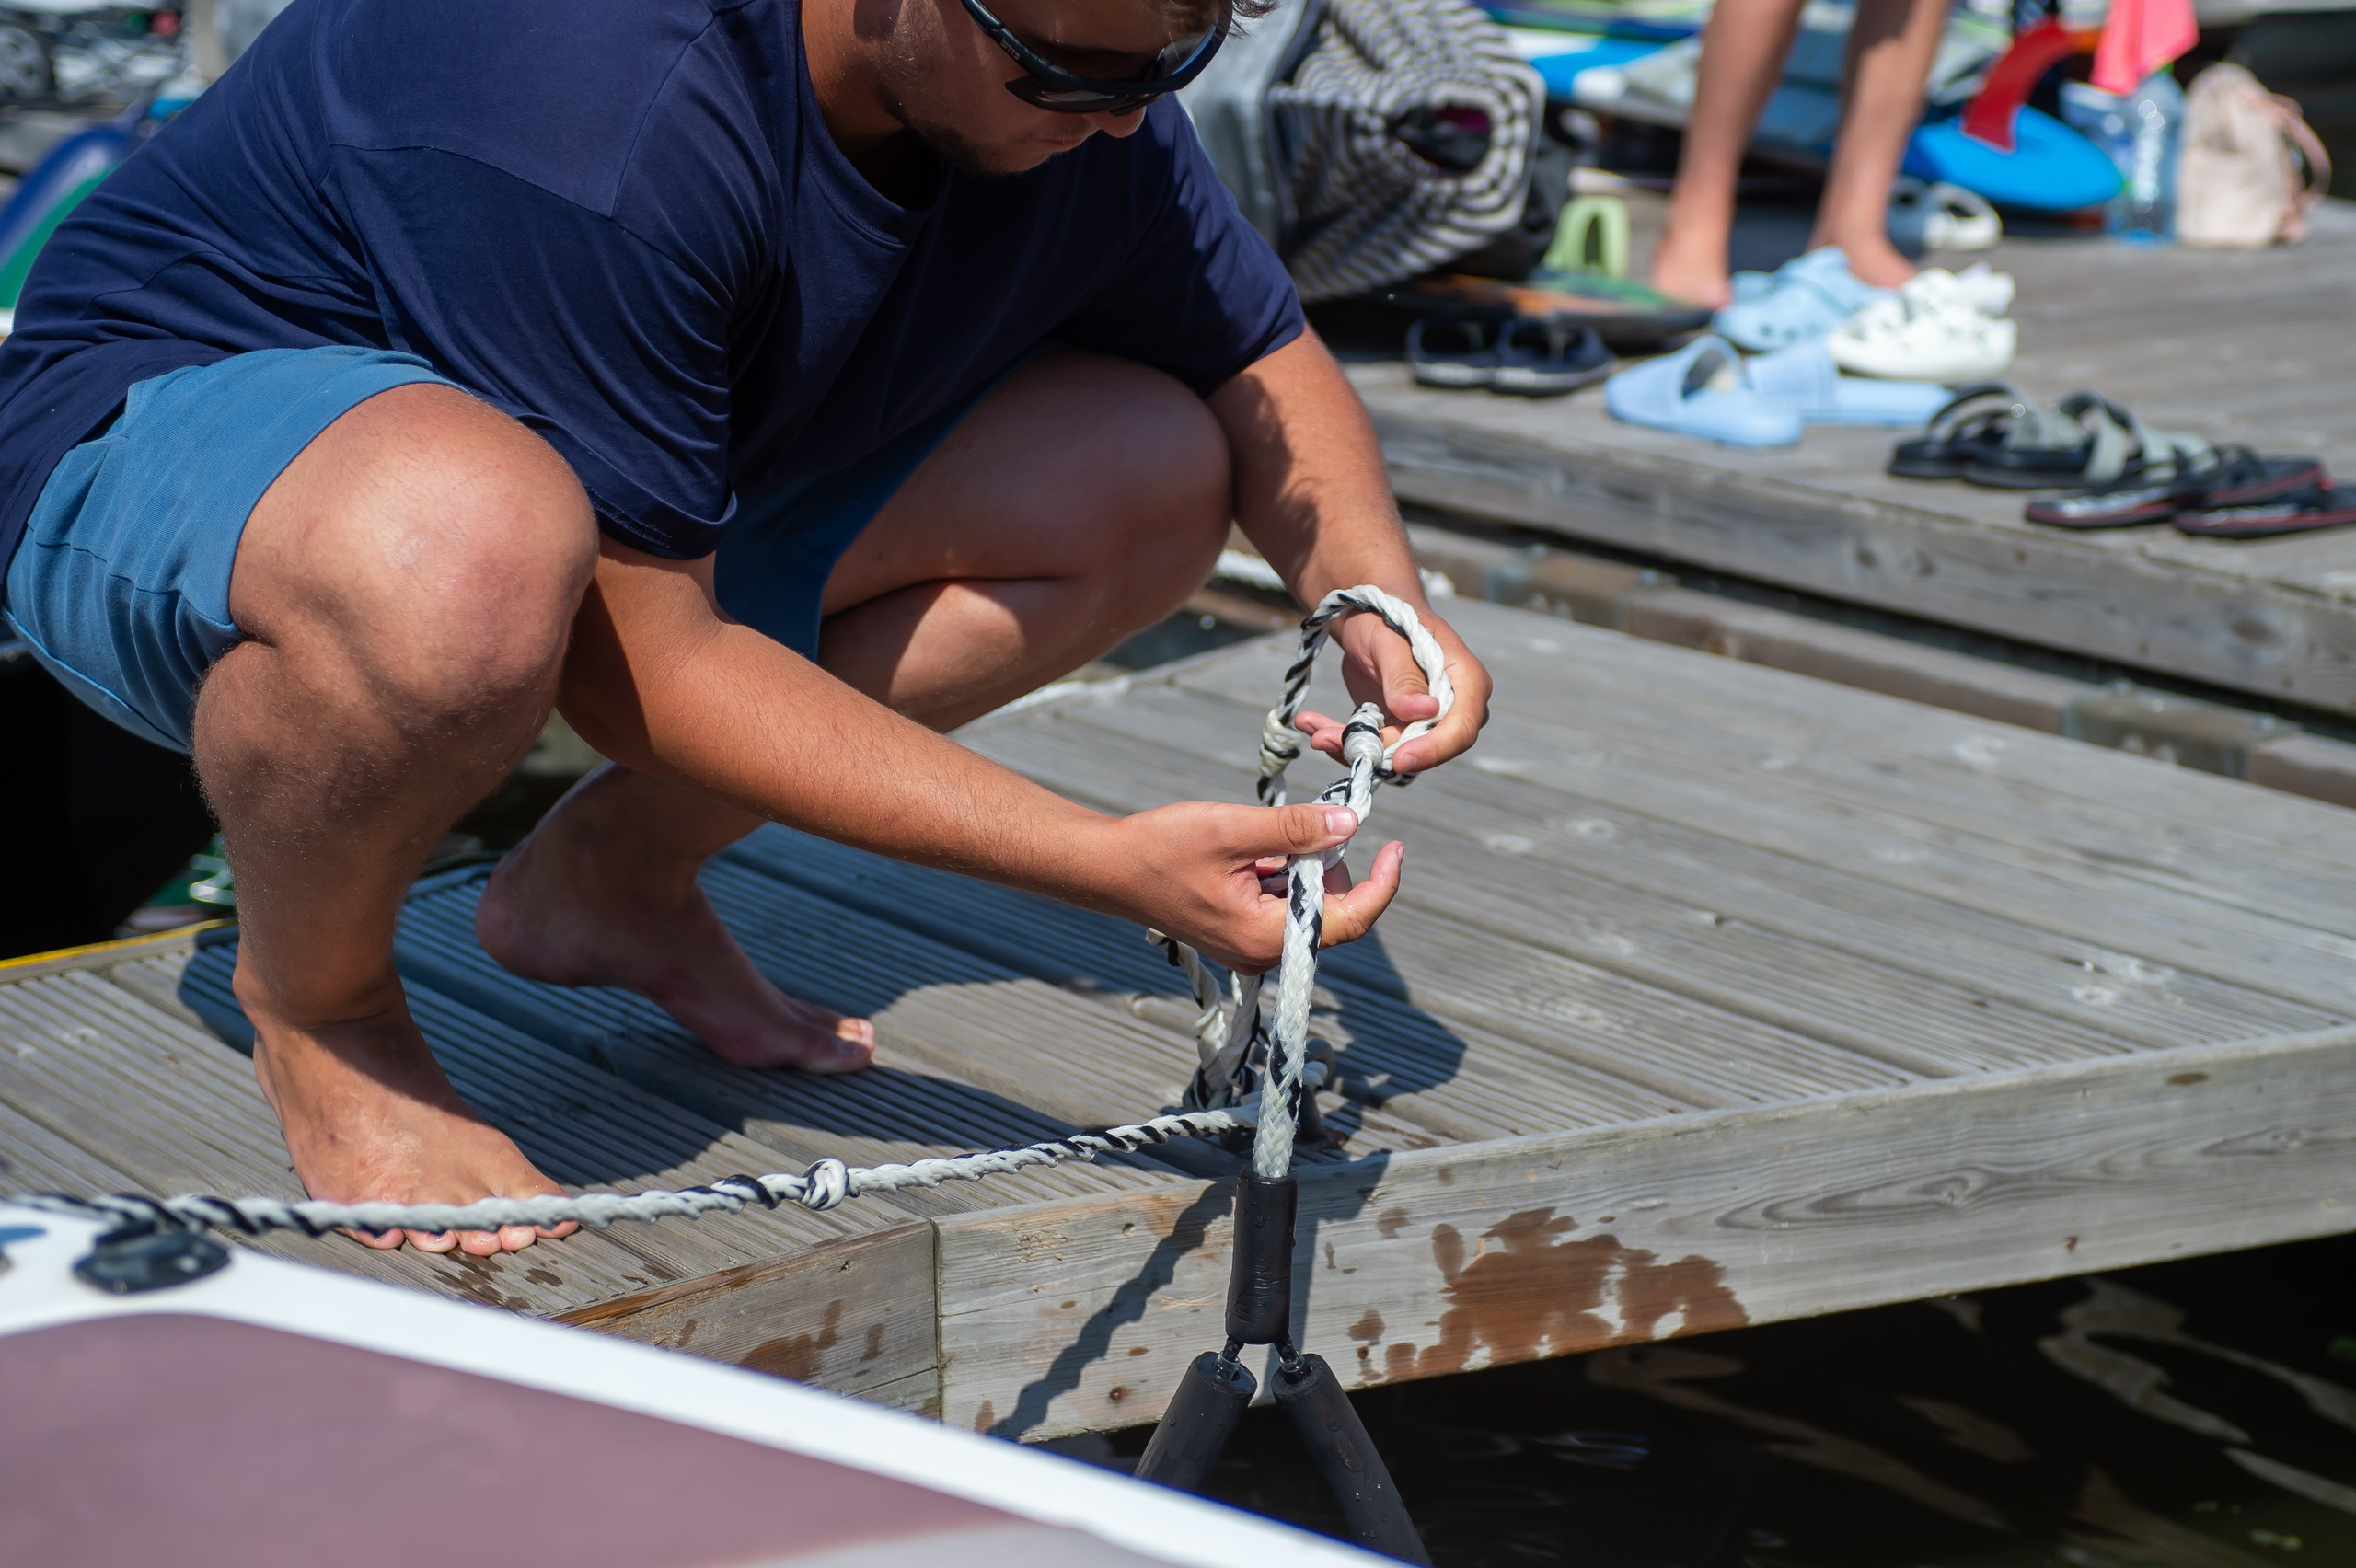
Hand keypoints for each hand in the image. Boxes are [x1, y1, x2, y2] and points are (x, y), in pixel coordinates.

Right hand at [1103, 800, 1405, 973]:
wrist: (1106, 867)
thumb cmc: (1160, 849)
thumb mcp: (1233, 830)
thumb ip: (1295, 830)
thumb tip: (1350, 822)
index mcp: (1265, 937)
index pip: (1350, 920)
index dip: (1381, 883)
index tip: (1395, 845)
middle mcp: (1263, 951)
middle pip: (1332, 911)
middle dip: (1330, 864)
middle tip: (1308, 822)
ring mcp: (1250, 944)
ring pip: (1307, 903)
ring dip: (1300, 866)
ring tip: (1260, 838)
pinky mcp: (1240, 931)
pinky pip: (1282, 902)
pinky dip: (1279, 872)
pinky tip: (1248, 850)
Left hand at [1295, 602, 1490, 775]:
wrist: (1368, 618)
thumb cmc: (1387, 618)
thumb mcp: (1390, 642)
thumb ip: (1404, 677)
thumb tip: (1425, 711)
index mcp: (1465, 681)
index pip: (1461, 729)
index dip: (1434, 750)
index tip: (1400, 760)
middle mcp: (1451, 708)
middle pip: (1424, 749)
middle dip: (1376, 751)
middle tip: (1327, 740)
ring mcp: (1422, 723)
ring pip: (1391, 753)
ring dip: (1350, 746)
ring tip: (1313, 731)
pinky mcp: (1396, 729)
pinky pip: (1373, 746)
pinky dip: (1341, 739)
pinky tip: (1311, 725)